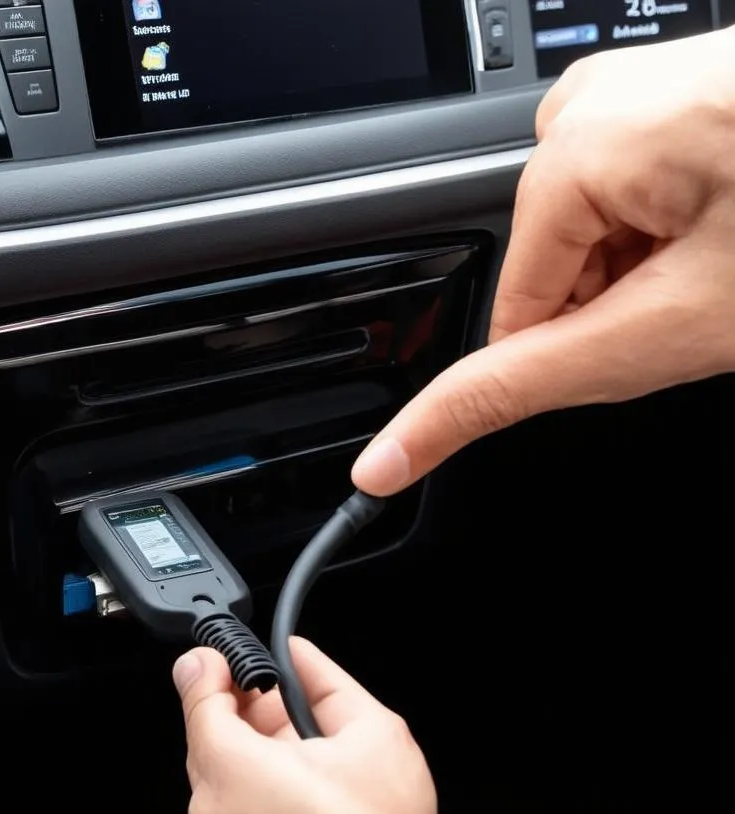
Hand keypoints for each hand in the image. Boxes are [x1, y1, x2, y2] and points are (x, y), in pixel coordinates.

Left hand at [172, 640, 484, 813]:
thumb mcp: (368, 728)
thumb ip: (324, 679)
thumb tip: (299, 655)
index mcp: (234, 765)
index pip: (199, 699)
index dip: (212, 670)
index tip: (229, 658)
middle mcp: (212, 809)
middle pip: (207, 738)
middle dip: (240, 713)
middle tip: (288, 706)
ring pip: (219, 778)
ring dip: (250, 755)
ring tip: (306, 757)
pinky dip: (253, 796)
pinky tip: (300, 796)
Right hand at [353, 28, 734, 495]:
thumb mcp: (671, 332)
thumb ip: (514, 391)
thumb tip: (391, 451)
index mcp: (576, 146)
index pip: (511, 310)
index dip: (587, 350)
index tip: (670, 336)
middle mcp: (596, 95)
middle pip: (560, 268)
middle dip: (631, 301)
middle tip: (723, 293)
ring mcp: (647, 84)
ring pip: (604, 234)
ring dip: (666, 265)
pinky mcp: (684, 92)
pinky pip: (646, 186)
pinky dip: (692, 224)